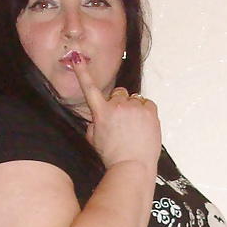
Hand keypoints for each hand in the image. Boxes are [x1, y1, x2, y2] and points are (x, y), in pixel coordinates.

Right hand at [71, 57, 160, 172]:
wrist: (133, 168)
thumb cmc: (113, 158)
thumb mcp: (94, 141)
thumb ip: (94, 123)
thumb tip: (99, 117)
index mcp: (101, 113)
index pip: (89, 88)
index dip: (82, 72)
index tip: (76, 58)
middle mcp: (117, 106)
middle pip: (118, 93)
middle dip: (119, 103)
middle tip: (122, 122)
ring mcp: (134, 108)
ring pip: (134, 99)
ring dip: (133, 109)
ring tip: (134, 128)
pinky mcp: (150, 111)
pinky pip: (147, 103)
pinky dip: (145, 112)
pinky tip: (143, 126)